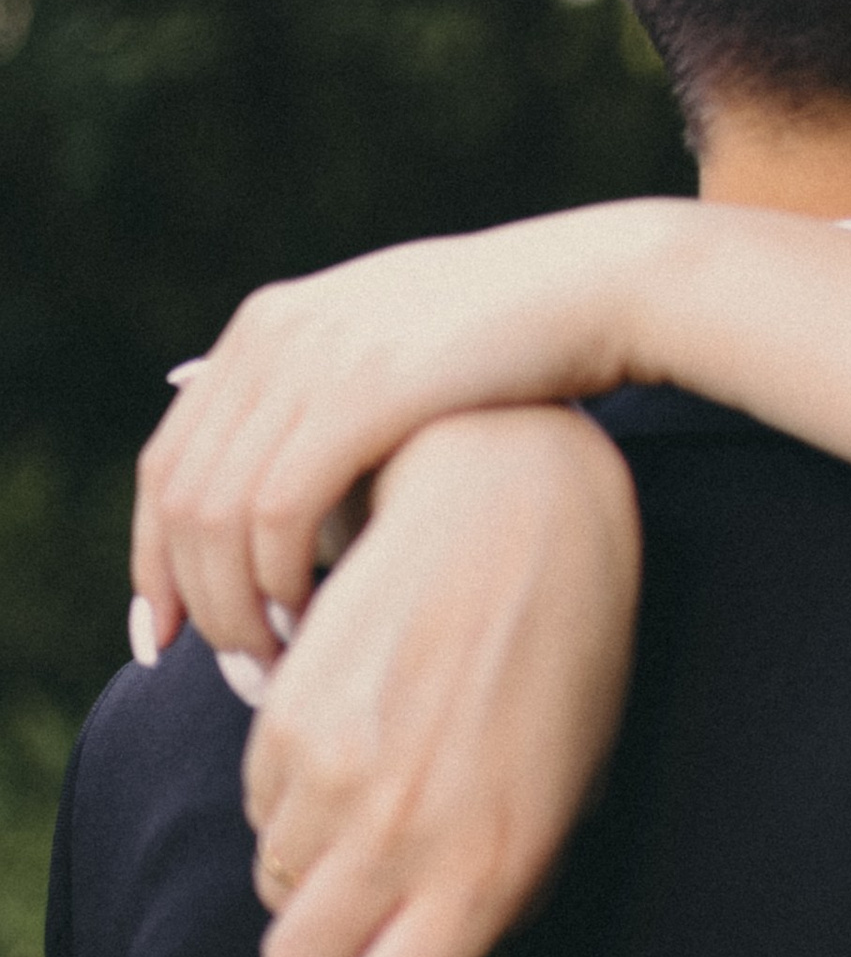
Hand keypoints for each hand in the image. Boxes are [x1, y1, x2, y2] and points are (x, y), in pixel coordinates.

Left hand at [131, 204, 680, 668]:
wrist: (596, 286)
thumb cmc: (514, 337)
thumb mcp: (398, 347)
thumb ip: (331, 392)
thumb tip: (286, 474)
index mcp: (267, 326)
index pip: (164, 462)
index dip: (149, 560)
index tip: (161, 636)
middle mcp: (271, 336)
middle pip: (176, 496)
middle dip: (187, 599)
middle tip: (224, 671)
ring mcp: (313, 359)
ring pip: (216, 514)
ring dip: (232, 604)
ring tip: (272, 662)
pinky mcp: (362, 391)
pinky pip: (275, 510)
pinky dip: (277, 579)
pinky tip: (310, 621)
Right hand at [244, 408, 641, 956]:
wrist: (516, 517)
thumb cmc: (564, 665)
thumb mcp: (563, 794)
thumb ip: (497, 889)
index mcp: (493, 873)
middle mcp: (408, 839)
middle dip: (319, 954)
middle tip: (363, 905)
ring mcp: (341, 781)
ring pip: (276, 880)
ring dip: (310, 862)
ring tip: (383, 785)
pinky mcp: (290, 719)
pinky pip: (261, 802)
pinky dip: (294, 792)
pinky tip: (360, 727)